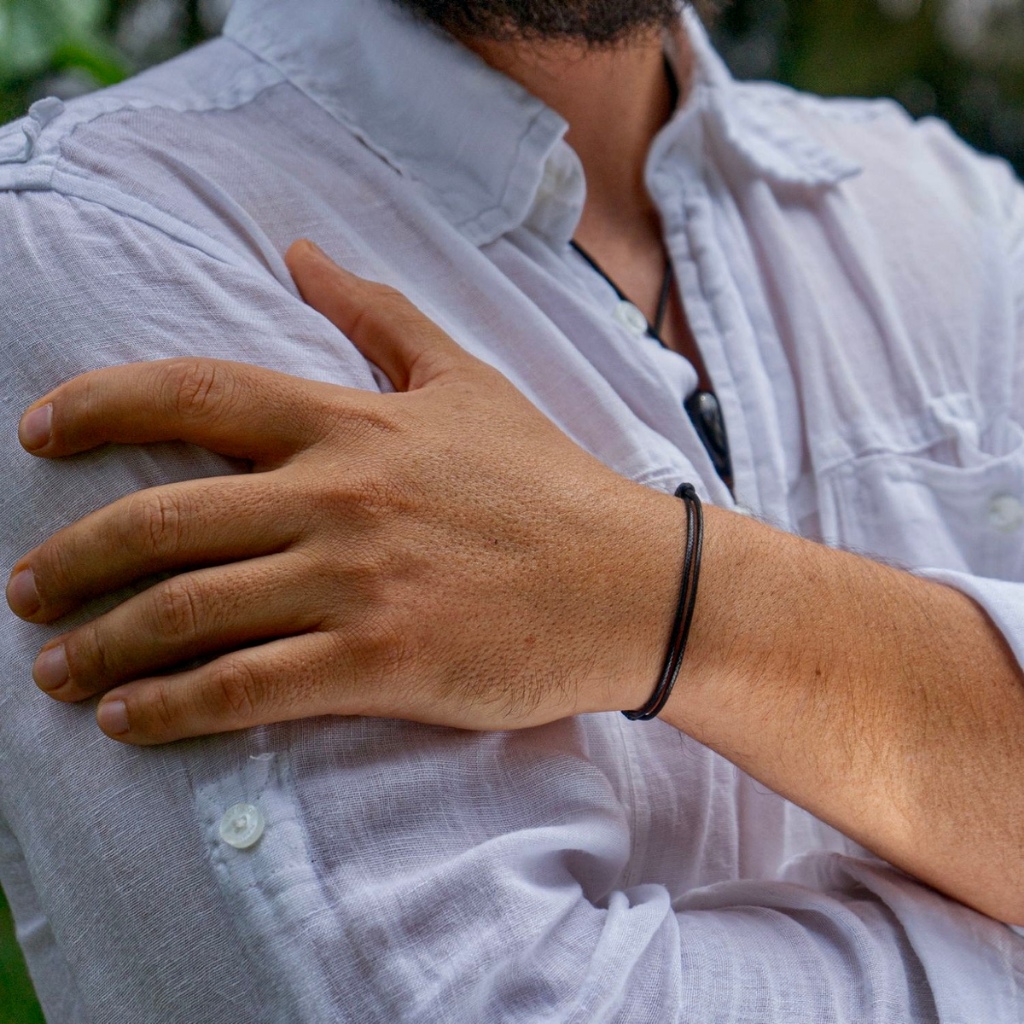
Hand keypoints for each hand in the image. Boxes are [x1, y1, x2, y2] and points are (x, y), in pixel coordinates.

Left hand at [6, 242, 685, 743]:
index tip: (37, 433)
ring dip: (103, 643)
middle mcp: (339, 497)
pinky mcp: (382, 661)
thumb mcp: (467, 380)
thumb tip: (304, 251)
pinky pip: (248, 686)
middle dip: (74, 558)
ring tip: (54, 667)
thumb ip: (379, 316)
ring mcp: (357, 582)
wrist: (631, 583)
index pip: (197, 394)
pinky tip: (127, 718)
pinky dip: (172, 706)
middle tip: (23, 588)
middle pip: (165, 519)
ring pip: (191, 612)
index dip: (100, 406)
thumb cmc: (549, 483)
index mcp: (353, 425)